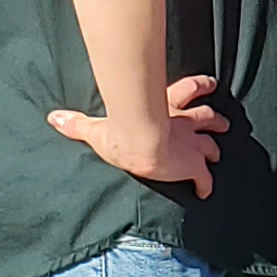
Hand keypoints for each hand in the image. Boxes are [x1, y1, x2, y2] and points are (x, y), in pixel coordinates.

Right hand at [49, 74, 225, 198]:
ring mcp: (191, 144)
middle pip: (206, 117)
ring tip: (219, 151)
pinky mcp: (194, 167)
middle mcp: (183, 123)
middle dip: (215, 120)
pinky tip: (207, 192)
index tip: (209, 84)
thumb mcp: (98, 126)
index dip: (201, 86)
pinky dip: (207, 186)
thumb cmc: (121, 132)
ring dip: (215, 148)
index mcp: (165, 108)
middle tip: (223, 122)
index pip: (188, 90)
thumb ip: (78, 123)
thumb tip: (53, 118)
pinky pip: (205, 179)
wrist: (141, 143)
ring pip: (211, 144)